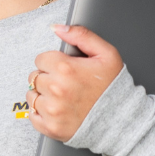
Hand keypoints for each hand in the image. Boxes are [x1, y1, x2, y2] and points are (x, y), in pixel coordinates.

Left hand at [26, 24, 123, 140]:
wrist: (123, 121)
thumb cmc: (114, 88)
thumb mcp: (106, 54)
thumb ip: (81, 35)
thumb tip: (57, 27)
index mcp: (66, 69)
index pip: (41, 59)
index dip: (54, 63)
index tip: (66, 70)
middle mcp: (56, 89)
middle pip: (35, 76)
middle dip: (48, 77)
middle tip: (67, 84)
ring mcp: (52, 110)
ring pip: (31, 95)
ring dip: (43, 95)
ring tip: (63, 98)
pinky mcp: (50, 127)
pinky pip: (32, 115)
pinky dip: (42, 113)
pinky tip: (59, 110)